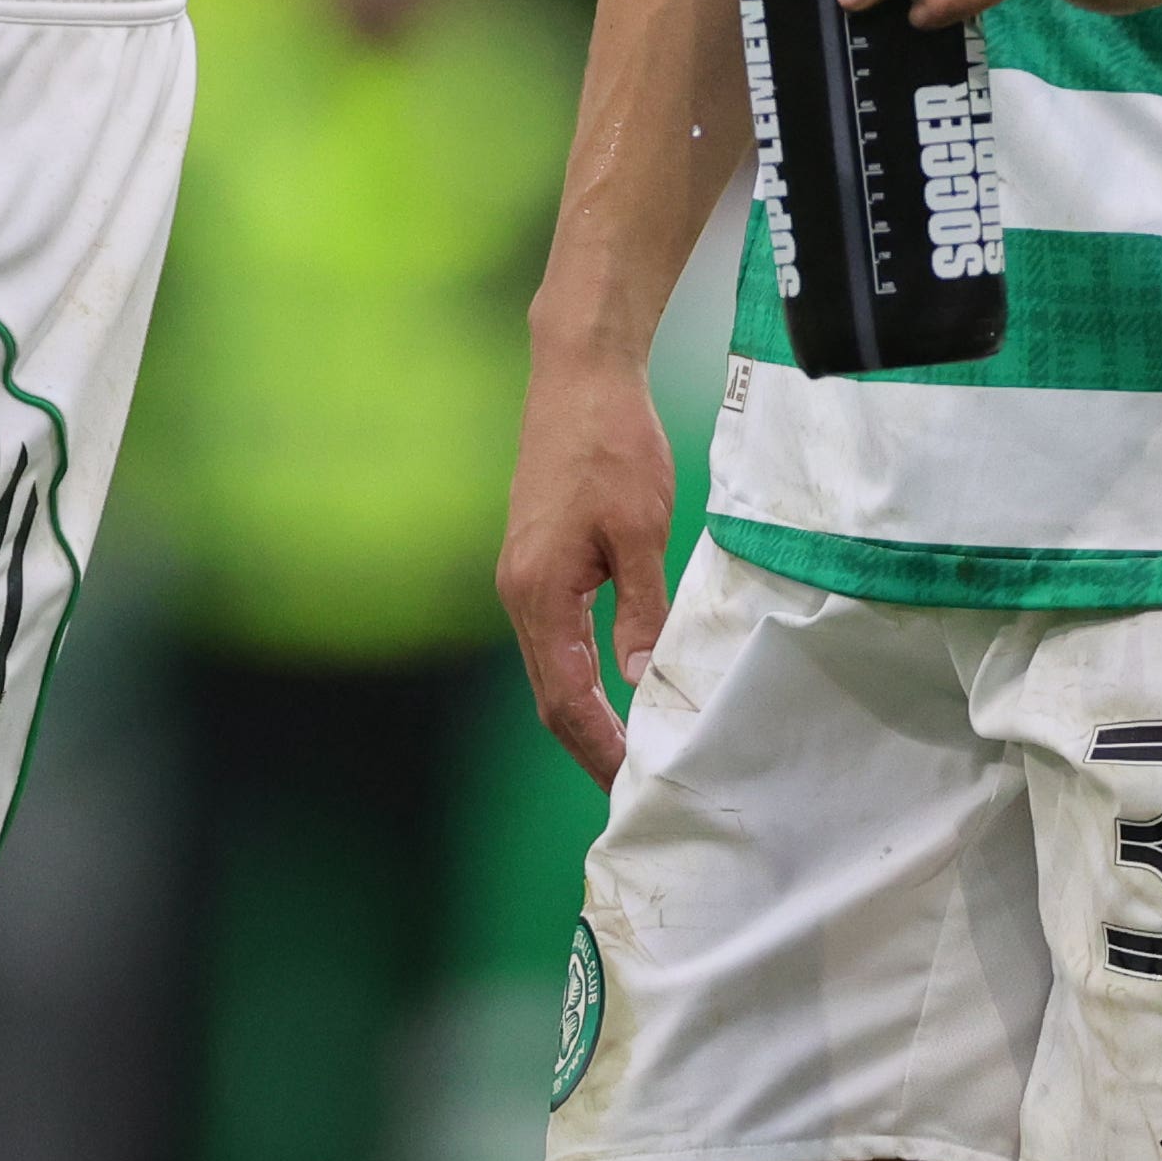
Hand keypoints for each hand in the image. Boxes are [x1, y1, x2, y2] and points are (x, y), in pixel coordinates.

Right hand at [497, 339, 676, 789]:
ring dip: (585, 712)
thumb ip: (640, 610)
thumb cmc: (612, 444)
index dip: (599, 747)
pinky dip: (580, 674)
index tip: (633, 783)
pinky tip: (615, 685)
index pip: (565, 698)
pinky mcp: (534, 560)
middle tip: (635, 782)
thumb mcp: (641, 530)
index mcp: (539, 592)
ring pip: (549, 669)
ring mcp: (522, 577)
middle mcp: (518, 593)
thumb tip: (643, 681)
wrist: (580, 376)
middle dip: (589, 743)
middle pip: (549, 694)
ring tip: (632, 746)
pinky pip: (553, 637)